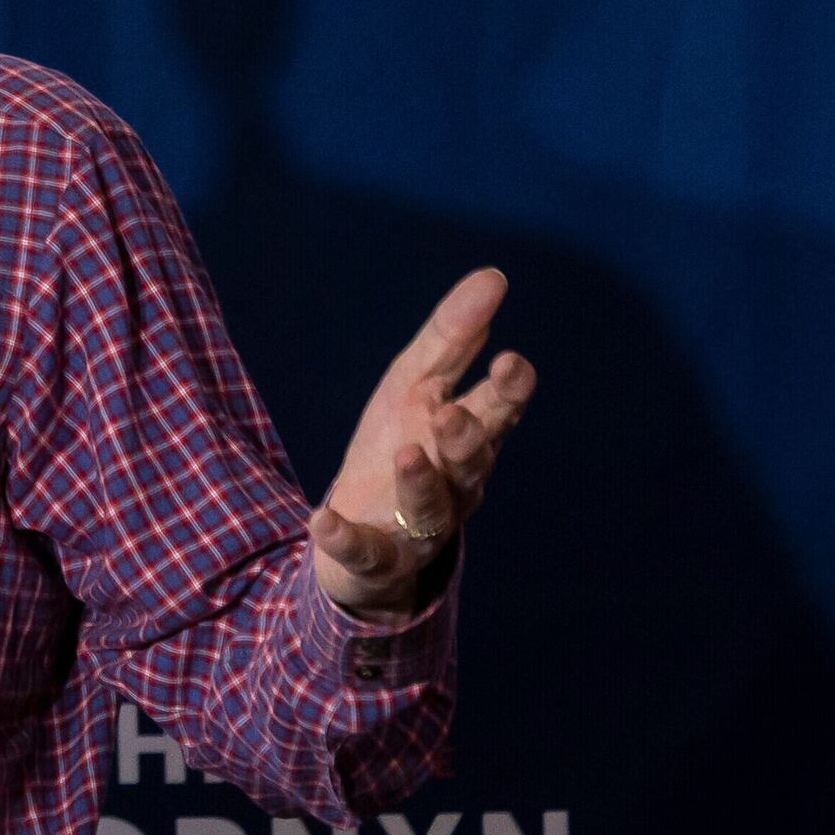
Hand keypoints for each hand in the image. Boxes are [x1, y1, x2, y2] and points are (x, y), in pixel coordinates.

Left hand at [309, 267, 537, 618]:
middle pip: (470, 460)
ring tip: (407, 453)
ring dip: (418, 481)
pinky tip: (321, 518)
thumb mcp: (415, 386)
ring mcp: (417, 525)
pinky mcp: (375, 557)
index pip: (497, 411)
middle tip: (454, 414)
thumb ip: (453, 338)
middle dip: (466, 438)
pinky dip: (342, 537)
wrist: (366, 536)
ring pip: (429, 507)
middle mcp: (454, 483)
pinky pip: (362, 551)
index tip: (513, 362)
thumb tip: (492, 277)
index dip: (507, 391)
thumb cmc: (400, 446)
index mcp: (466, 437)